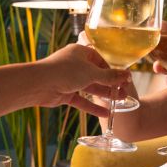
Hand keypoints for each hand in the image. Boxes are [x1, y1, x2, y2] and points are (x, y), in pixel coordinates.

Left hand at [0, 44, 129, 118]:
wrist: (39, 83)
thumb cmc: (65, 71)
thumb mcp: (92, 73)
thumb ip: (110, 77)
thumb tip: (127, 75)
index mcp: (81, 53)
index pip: (101, 60)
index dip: (113, 71)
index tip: (124, 80)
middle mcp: (75, 65)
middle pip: (97, 75)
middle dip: (111, 85)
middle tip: (125, 93)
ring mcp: (69, 80)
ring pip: (90, 88)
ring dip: (104, 95)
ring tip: (120, 102)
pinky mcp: (65, 93)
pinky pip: (82, 100)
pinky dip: (92, 106)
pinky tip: (105, 113)